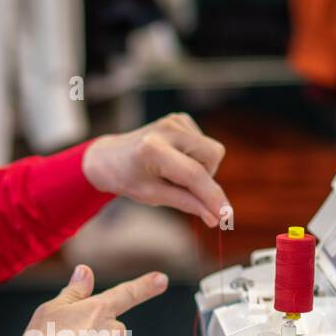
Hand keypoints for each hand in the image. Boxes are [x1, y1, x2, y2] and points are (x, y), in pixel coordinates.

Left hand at [81, 112, 229, 226]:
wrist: (109, 157)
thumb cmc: (128, 178)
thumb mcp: (153, 196)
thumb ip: (187, 204)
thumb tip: (215, 217)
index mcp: (154, 149)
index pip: (195, 175)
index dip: (213, 197)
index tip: (226, 216)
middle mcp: (168, 129)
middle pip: (213, 156)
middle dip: (207, 178)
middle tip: (185, 189)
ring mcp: (175, 120)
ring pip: (212, 151)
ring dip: (201, 169)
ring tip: (173, 173)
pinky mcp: (181, 119)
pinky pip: (204, 144)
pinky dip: (195, 158)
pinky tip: (175, 161)